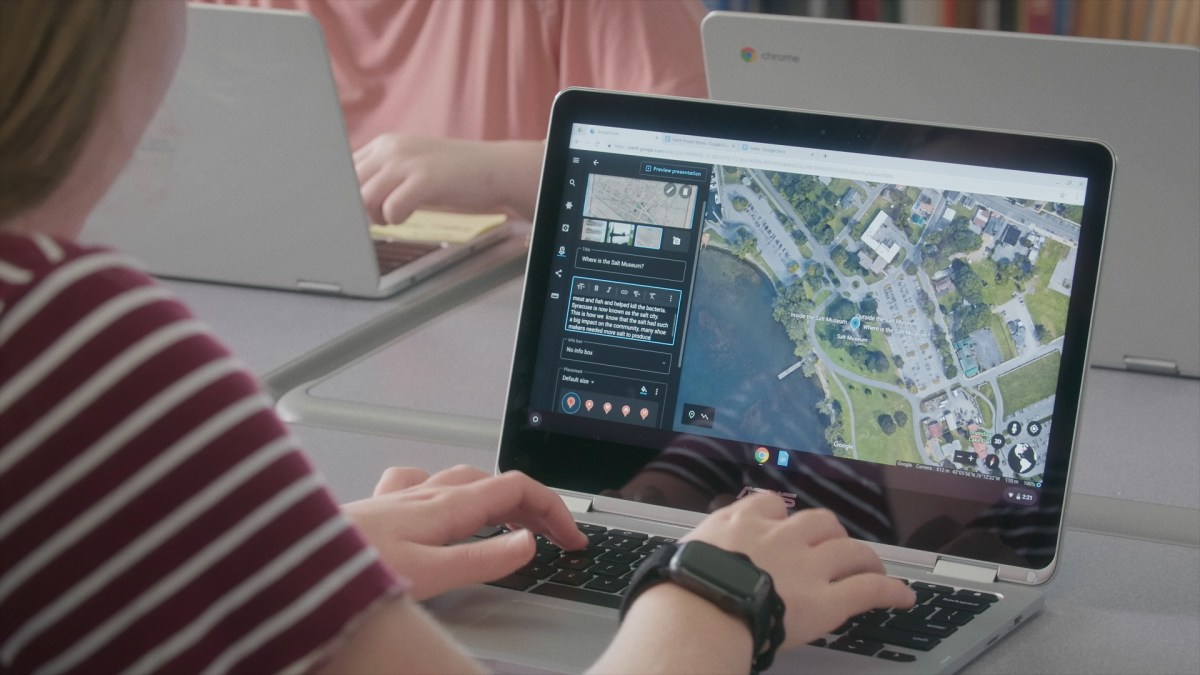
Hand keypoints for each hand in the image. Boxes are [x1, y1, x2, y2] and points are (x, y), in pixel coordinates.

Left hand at [341, 465, 587, 600]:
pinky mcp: (379, 508)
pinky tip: (438, 503)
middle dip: (532, 505)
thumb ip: (483, 560)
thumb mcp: (429, 574)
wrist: (288, 561)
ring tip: (511, 518)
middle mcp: (425, 493)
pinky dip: (445, 491)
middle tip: (553, 536)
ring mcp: (401, 497)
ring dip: (495, 495)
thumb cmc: (349, 569)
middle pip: (495, 483)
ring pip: (462, 480)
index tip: (571, 539)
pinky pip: (420, 484)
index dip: (553, 509)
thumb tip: (528, 544)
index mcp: (446, 505)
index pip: (517, 488)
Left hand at [353, 134, 541, 224]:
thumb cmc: (454, 174)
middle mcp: (392, 148)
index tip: (353, 211)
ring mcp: (408, 162)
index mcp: (386, 144)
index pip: (343, 169)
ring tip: (392, 218)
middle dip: (356, 208)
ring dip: (373, 216)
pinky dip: (395, 219)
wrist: (495, 169)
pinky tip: (407, 217)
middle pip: (348, 184)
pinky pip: (391, 208)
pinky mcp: (425, 179)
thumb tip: (353, 201)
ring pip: (364, 197)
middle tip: (374, 220)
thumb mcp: (413, 166)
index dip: (344, 194)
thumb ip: (384, 175)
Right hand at [681, 493, 914, 648]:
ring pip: (850, 550)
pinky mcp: (826, 601)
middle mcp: (780, 537)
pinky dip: (890, 591)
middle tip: (832, 548)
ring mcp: (807, 567)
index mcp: (742, 524)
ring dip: (865, 558)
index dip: (782, 516)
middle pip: (819, 521)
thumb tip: (695, 561)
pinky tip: (903, 596)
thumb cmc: (682, 590)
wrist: (699, 612)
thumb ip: (702, 549)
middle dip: (830, 534)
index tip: (784, 524)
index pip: (770, 504)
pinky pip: (868, 589)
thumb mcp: (684, 553)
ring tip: (871, 566)